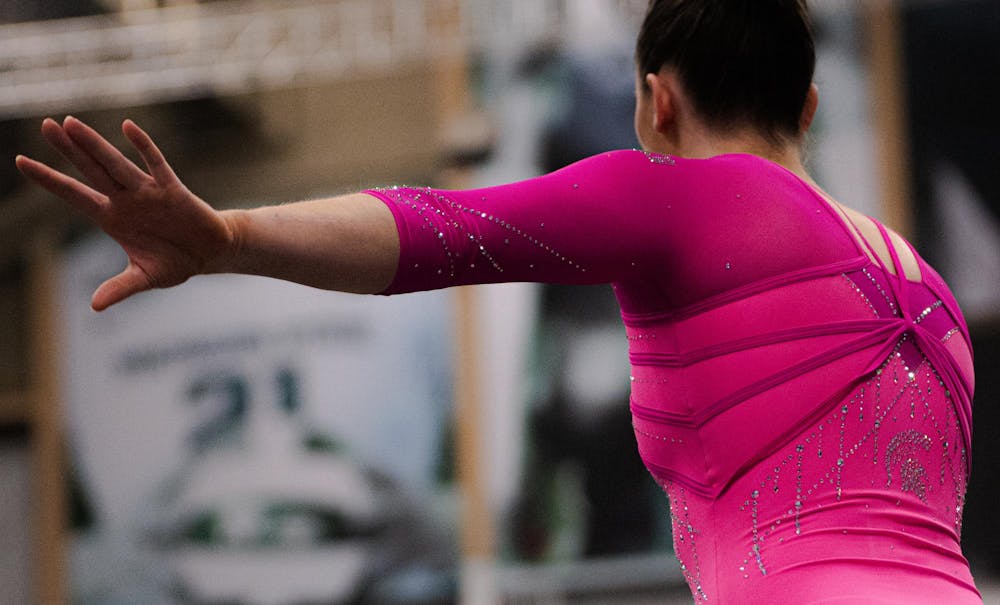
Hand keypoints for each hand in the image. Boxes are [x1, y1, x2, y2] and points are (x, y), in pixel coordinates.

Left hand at [16, 117, 234, 310]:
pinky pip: (156, 164)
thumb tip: (95, 306)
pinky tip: (127, 127)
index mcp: (113, 219)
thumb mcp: (146, 278)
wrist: (211, 253)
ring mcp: (148, 192)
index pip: (74, 195)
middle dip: (68, 150)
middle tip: (45, 125)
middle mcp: (126, 200)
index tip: (21, 161)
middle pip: (90, 170)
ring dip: (94, 145)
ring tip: (70, 124)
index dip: (49, 179)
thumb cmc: (176, 262)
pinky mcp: (173, 189)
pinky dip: (143, 146)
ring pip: (116, 164)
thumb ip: (120, 288)